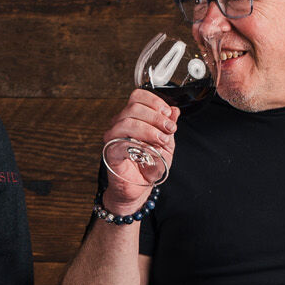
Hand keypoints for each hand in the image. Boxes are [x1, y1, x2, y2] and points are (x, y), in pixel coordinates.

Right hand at [100, 89, 177, 213]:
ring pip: (127, 121)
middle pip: (134, 106)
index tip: (167, 113)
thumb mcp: (166, 143)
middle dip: (156, 116)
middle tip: (169, 129)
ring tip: (161, 140)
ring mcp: (114, 137)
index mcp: (133, 117)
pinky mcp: (110, 151)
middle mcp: (120, 124)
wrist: (138, 188)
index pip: (138, 96)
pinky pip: (120, 140)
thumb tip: (174, 111)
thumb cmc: (149, 165)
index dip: (154, 101)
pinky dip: (138, 143)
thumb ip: (168, 126)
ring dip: (148, 129)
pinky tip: (148, 149)